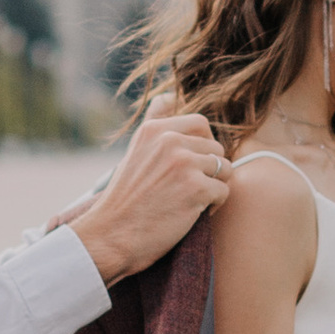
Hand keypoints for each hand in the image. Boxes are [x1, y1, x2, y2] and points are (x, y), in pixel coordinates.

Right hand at [71, 89, 230, 284]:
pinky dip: (214, 207)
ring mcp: (184, 163)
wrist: (110, 237)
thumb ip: (155, 123)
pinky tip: (191, 215)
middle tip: (189, 190)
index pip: (200, 123)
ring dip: (214, 187)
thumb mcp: (135, 151)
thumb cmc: (125, 200)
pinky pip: (224, 192)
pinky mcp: (196, 188)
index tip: (191, 165)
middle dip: (209, 170)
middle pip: (216, 147)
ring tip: (191, 202)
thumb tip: (168, 96)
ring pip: (224, 168)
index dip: (203, 145)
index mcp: (154, 129)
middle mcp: (169, 141)